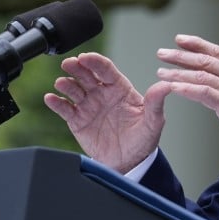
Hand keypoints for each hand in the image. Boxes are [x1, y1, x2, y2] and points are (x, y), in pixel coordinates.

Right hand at [44, 52, 168, 172]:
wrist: (129, 162)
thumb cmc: (143, 139)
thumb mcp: (153, 121)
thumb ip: (156, 103)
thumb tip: (167, 85)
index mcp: (120, 89)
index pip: (106, 70)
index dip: (96, 62)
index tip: (86, 57)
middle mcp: (102, 93)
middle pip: (87, 75)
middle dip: (77, 67)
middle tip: (69, 63)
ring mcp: (88, 105)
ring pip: (74, 89)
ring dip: (66, 84)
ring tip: (62, 83)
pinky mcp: (77, 120)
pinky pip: (64, 108)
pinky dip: (56, 103)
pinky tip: (51, 98)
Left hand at [154, 34, 218, 150]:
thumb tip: (209, 77)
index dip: (197, 44)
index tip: (179, 40)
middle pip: (207, 60)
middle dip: (181, 56)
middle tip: (162, 53)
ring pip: (202, 75)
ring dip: (178, 73)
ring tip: (160, 72)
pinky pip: (203, 92)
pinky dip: (186, 88)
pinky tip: (172, 87)